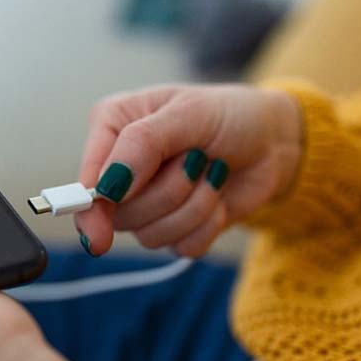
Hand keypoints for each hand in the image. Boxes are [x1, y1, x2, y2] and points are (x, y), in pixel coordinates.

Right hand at [75, 84, 301, 255]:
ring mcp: (148, 202)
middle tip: (196, 159)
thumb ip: (142, 144)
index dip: (91, 209)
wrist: (274, 141)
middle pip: (122, 214)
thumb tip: (107, 186)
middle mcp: (123, 168)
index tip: (98, 236)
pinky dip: (208, 223)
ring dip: (194, 206)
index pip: (87, 179)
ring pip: (152, 235)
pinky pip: (182, 246)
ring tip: (210, 171)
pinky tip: (217, 195)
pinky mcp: (176, 227)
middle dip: (169, 192)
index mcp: (114, 128)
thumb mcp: (189, 113)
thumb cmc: (229, 114)